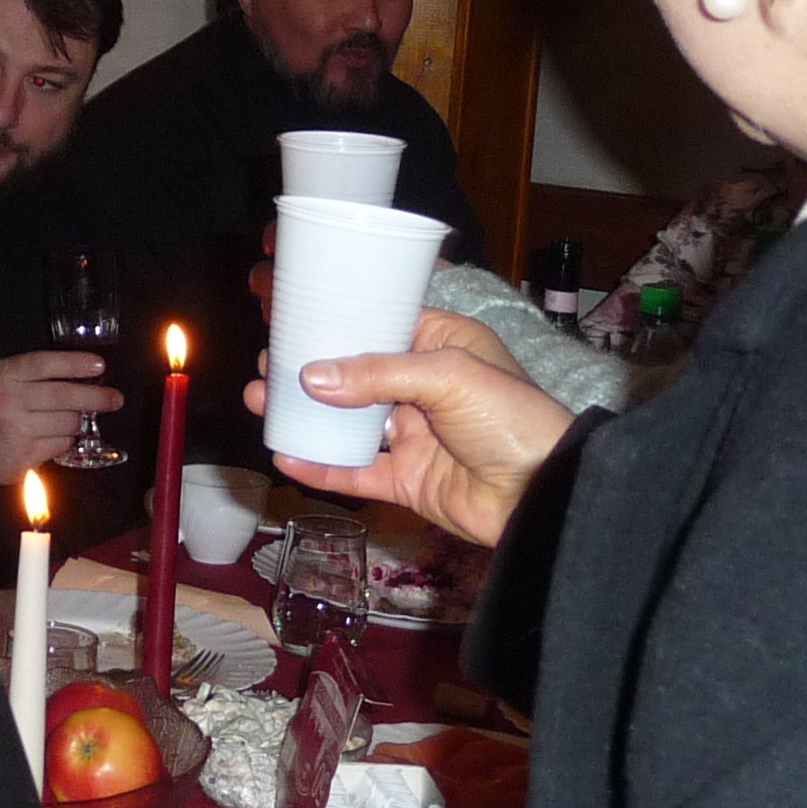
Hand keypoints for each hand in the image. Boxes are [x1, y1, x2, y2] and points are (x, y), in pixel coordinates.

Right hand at [0, 350, 117, 484]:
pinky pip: (61, 444)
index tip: (99, 365)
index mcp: (9, 374)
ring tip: (68, 422)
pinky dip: (65, 442)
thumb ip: (37, 376)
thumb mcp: (7, 382)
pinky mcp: (23, 453)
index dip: (75, 363)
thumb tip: (87, 376)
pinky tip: (53, 438)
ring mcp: (17, 427)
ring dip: (76, 423)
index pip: (45, 364)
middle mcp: (11, 399)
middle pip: (64, 396)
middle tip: (115, 399)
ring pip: (68, 423)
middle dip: (96, 398)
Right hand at [247, 309, 567, 549]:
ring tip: (261, 403)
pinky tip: (286, 456)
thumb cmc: (509, 416)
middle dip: (308, 368)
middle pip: (354, 374)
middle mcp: (423, 386)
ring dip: (305, 414)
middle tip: (266, 363)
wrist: (545, 493)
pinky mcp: (407, 479)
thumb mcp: (449, 376)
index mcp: (441, 345)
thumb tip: (311, 377)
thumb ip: (377, 374)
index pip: (380, 324)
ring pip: (348, 422)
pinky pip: (356, 470)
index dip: (335, 319)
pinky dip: (320, 466)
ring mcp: (413, 435)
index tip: (289, 314)